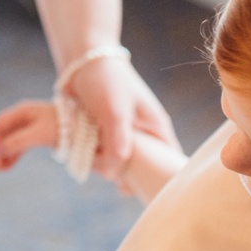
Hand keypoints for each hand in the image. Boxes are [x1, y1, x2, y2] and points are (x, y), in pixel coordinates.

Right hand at [0, 100, 58, 171]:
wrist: (85, 129)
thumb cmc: (63, 127)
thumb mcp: (40, 134)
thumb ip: (19, 141)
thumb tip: (0, 151)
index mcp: (21, 112)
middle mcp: (21, 118)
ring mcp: (27, 126)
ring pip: (7, 140)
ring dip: (2, 154)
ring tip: (2, 169)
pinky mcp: (33, 136)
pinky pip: (16, 145)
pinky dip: (11, 155)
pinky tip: (8, 166)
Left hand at [67, 56, 177, 180]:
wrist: (83, 59)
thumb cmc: (106, 81)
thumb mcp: (115, 111)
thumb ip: (118, 141)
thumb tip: (117, 171)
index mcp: (156, 127)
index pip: (167, 161)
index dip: (158, 178)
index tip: (142, 191)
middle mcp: (143, 132)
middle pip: (141, 166)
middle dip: (127, 175)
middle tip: (116, 184)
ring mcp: (124, 132)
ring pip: (120, 161)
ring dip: (107, 166)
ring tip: (97, 163)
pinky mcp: (105, 130)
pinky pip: (103, 153)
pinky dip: (96, 157)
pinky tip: (86, 158)